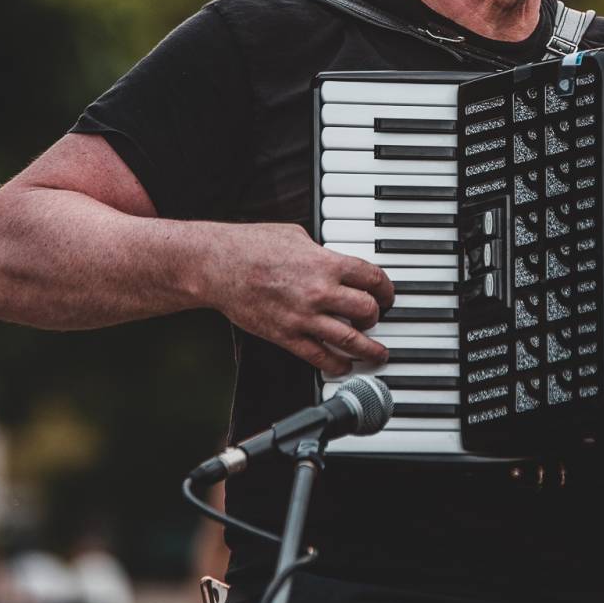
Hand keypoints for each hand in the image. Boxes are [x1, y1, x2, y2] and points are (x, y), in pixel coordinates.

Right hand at [197, 223, 394, 374]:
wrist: (217, 265)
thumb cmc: (250, 245)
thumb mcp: (296, 236)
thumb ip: (320, 252)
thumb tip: (333, 260)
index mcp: (325, 263)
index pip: (372, 278)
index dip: (386, 288)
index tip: (386, 294)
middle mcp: (320, 292)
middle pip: (367, 310)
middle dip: (376, 316)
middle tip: (376, 318)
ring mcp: (303, 317)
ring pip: (350, 340)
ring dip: (369, 350)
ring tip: (378, 354)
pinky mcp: (286, 336)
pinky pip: (319, 357)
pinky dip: (337, 365)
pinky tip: (344, 366)